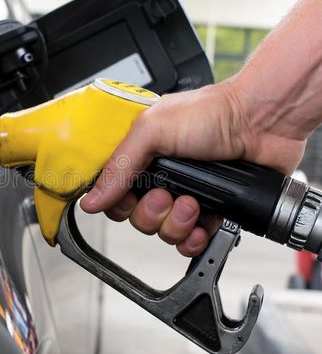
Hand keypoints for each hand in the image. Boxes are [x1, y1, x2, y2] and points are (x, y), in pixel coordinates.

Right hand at [80, 77, 304, 255]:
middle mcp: (160, 177)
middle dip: (152, 214)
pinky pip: (190, 240)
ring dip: (176, 224)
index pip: (114, 194)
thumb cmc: (210, 113)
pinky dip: (195, 239)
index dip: (118, 204)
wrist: (262, 120)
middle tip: (165, 196)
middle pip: (138, 218)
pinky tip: (201, 224)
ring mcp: (185, 194)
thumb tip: (91, 199)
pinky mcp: (209, 209)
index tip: (129, 200)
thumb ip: (119, 166)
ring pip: (164, 232)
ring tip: (192, 204)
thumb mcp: (152, 130)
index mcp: (141, 157)